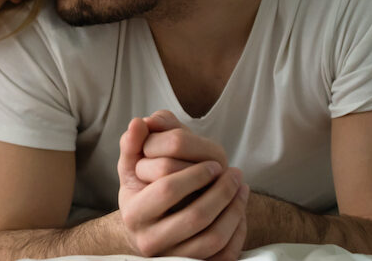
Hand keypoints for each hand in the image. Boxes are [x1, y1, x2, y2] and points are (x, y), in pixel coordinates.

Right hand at [117, 114, 248, 259]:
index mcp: (134, 213)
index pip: (167, 189)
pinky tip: (240, 211)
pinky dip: (237, 232)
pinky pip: (223, 255)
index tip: (215, 162)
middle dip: (221, 191)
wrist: (143, 231)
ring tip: (241, 188)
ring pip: (213, 238)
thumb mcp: (131, 168)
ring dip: (234, 210)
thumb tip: (139, 123)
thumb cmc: (141, 192)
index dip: (195, 173)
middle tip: (234, 173)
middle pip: (195, 216)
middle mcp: (149, 241)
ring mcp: (172, 258)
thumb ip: (133, 144)